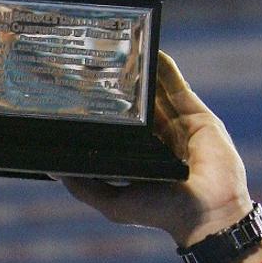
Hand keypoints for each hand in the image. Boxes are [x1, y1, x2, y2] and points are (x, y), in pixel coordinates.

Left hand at [61, 54, 258, 250]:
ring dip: (141, 72)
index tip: (78, 94)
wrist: (207, 212)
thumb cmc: (161, 213)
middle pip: (135, 106)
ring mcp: (177, 126)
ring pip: (156, 92)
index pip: (116, 129)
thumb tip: (54, 169)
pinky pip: (178, 86)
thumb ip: (84, 188)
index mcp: (139, 158)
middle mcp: (157, 140)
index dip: (101, 113)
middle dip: (119, 87)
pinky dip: (165, 68)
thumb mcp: (114, 204)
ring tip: (121, 50)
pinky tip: (151, 50)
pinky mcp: (196, 115)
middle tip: (95, 63)